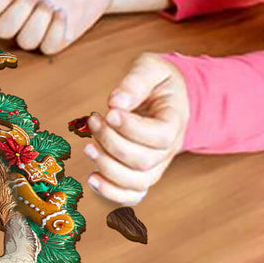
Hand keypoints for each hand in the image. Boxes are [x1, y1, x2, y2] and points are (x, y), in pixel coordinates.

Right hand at [0, 0, 111, 53]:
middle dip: (18, 11)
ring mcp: (37, 30)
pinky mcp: (57, 39)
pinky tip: (62, 12)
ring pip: (25, 41)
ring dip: (37, 21)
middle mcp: (18, 17)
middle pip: (2, 30)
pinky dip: (54, 30)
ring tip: (51, 1)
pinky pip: (48, 47)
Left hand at [84, 54, 189, 205]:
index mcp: (175, 122)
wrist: (168, 96)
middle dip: (111, 142)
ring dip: (107, 167)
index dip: (131, 128)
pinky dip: (112, 193)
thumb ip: (136, 81)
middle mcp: (169, 149)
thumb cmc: (158, 80)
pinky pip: (133, 194)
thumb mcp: (151, 68)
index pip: (159, 136)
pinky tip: (92, 178)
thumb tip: (116, 102)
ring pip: (137, 182)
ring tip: (88, 146)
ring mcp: (157, 164)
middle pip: (144, 161)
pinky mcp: (142, 172)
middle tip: (93, 119)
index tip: (109, 111)